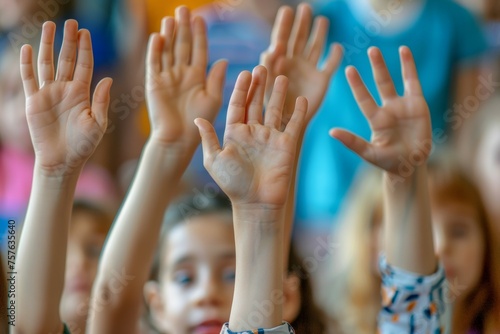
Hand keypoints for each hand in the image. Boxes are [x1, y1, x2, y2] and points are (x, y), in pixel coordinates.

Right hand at [20, 20, 111, 175]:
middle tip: (71, 22)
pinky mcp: (34, 101)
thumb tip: (107, 78)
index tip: (86, 32)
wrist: (63, 161)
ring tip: (50, 25)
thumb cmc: (83, 145)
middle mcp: (66, 90)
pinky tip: (28, 47)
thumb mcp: (97, 124)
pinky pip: (29, 78)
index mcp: (83, 93)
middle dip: (69, 41)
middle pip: (67, 59)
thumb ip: (101, 101)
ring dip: (48, 45)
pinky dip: (27, 64)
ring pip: (47, 64)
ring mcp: (49, 94)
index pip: (84, 65)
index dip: (85, 49)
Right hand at [145, 6, 226, 155]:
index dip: (199, 34)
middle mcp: (182, 73)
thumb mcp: (213, 99)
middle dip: (183, 28)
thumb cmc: (198, 121)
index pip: (198, 50)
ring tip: (171, 18)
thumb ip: (216, 79)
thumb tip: (223, 60)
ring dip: (169, 35)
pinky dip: (155, 50)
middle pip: (182, 45)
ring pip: (168, 51)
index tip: (201, 18)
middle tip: (183, 9)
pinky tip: (158, 37)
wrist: (178, 138)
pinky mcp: (153, 83)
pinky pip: (154, 63)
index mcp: (198, 76)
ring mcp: (167, 77)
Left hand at [194, 66, 306, 205]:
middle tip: (262, 67)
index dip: (241, 89)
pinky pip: (294, 125)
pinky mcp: (286, 145)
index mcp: (234, 133)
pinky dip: (298, 112)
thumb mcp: (215, 159)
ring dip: (277, 94)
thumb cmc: (233, 184)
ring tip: (281, 77)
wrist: (256, 203)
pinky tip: (301, 99)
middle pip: (256, 103)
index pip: (237, 105)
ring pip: (275, 110)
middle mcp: (253, 132)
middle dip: (259, 86)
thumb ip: (209, 138)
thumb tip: (197, 119)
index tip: (245, 73)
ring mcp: (270, 138)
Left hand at [261, 3, 341, 126]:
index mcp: (279, 62)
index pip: (281, 39)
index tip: (286, 10)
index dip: (284, 25)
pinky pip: (330, 65)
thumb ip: (267, 66)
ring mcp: (309, 70)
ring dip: (319, 34)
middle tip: (305, 7)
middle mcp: (295, 63)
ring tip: (322, 20)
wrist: (285, 125)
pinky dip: (335, 56)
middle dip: (302, 24)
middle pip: (299, 38)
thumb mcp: (265, 85)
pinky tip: (338, 46)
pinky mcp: (322, 80)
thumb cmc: (270, 108)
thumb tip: (272, 47)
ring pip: (315, 47)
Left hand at [330, 47, 431, 174]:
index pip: (364, 98)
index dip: (358, 84)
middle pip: (380, 83)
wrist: (411, 166)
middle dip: (376, 67)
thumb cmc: (388, 161)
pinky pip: (413, 82)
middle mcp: (387, 109)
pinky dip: (409, 66)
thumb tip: (331, 132)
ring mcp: (402, 105)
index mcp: (375, 119)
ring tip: (378, 49)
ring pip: (392, 81)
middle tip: (370, 49)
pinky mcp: (417, 104)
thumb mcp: (369, 153)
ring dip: (386, 65)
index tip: (349, 69)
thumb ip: (352, 142)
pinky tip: (405, 51)